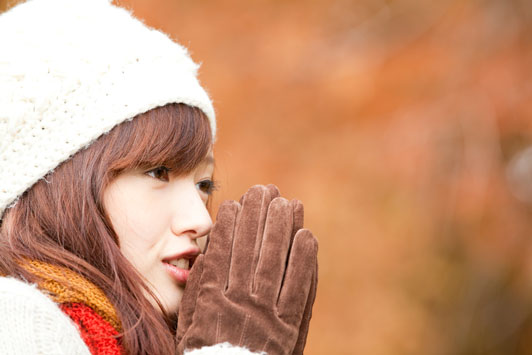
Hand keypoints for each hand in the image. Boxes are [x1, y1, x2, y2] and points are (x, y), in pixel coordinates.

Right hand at [176, 185, 317, 353]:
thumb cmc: (207, 352)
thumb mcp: (190, 323)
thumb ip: (197, 289)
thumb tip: (207, 252)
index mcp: (211, 301)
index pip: (221, 252)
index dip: (229, 223)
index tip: (234, 201)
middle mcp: (239, 304)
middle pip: (250, 250)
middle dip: (257, 215)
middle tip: (264, 188)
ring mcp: (266, 315)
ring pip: (275, 262)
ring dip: (282, 228)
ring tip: (287, 202)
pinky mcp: (289, 327)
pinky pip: (300, 288)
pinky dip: (304, 260)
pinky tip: (307, 235)